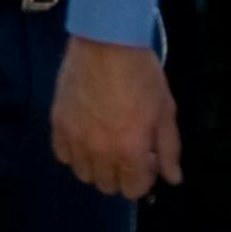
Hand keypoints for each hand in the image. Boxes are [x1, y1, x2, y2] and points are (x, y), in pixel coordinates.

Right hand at [51, 35, 181, 200]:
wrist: (106, 41)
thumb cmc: (141, 74)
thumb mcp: (165, 111)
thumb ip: (169, 149)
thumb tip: (173, 179)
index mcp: (130, 149)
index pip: (133, 190)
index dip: (145, 178)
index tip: (148, 158)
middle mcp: (100, 151)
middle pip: (107, 186)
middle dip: (122, 174)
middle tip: (128, 149)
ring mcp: (75, 138)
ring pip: (83, 174)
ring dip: (97, 166)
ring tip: (105, 143)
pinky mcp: (58, 124)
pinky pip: (63, 155)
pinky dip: (75, 153)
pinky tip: (85, 136)